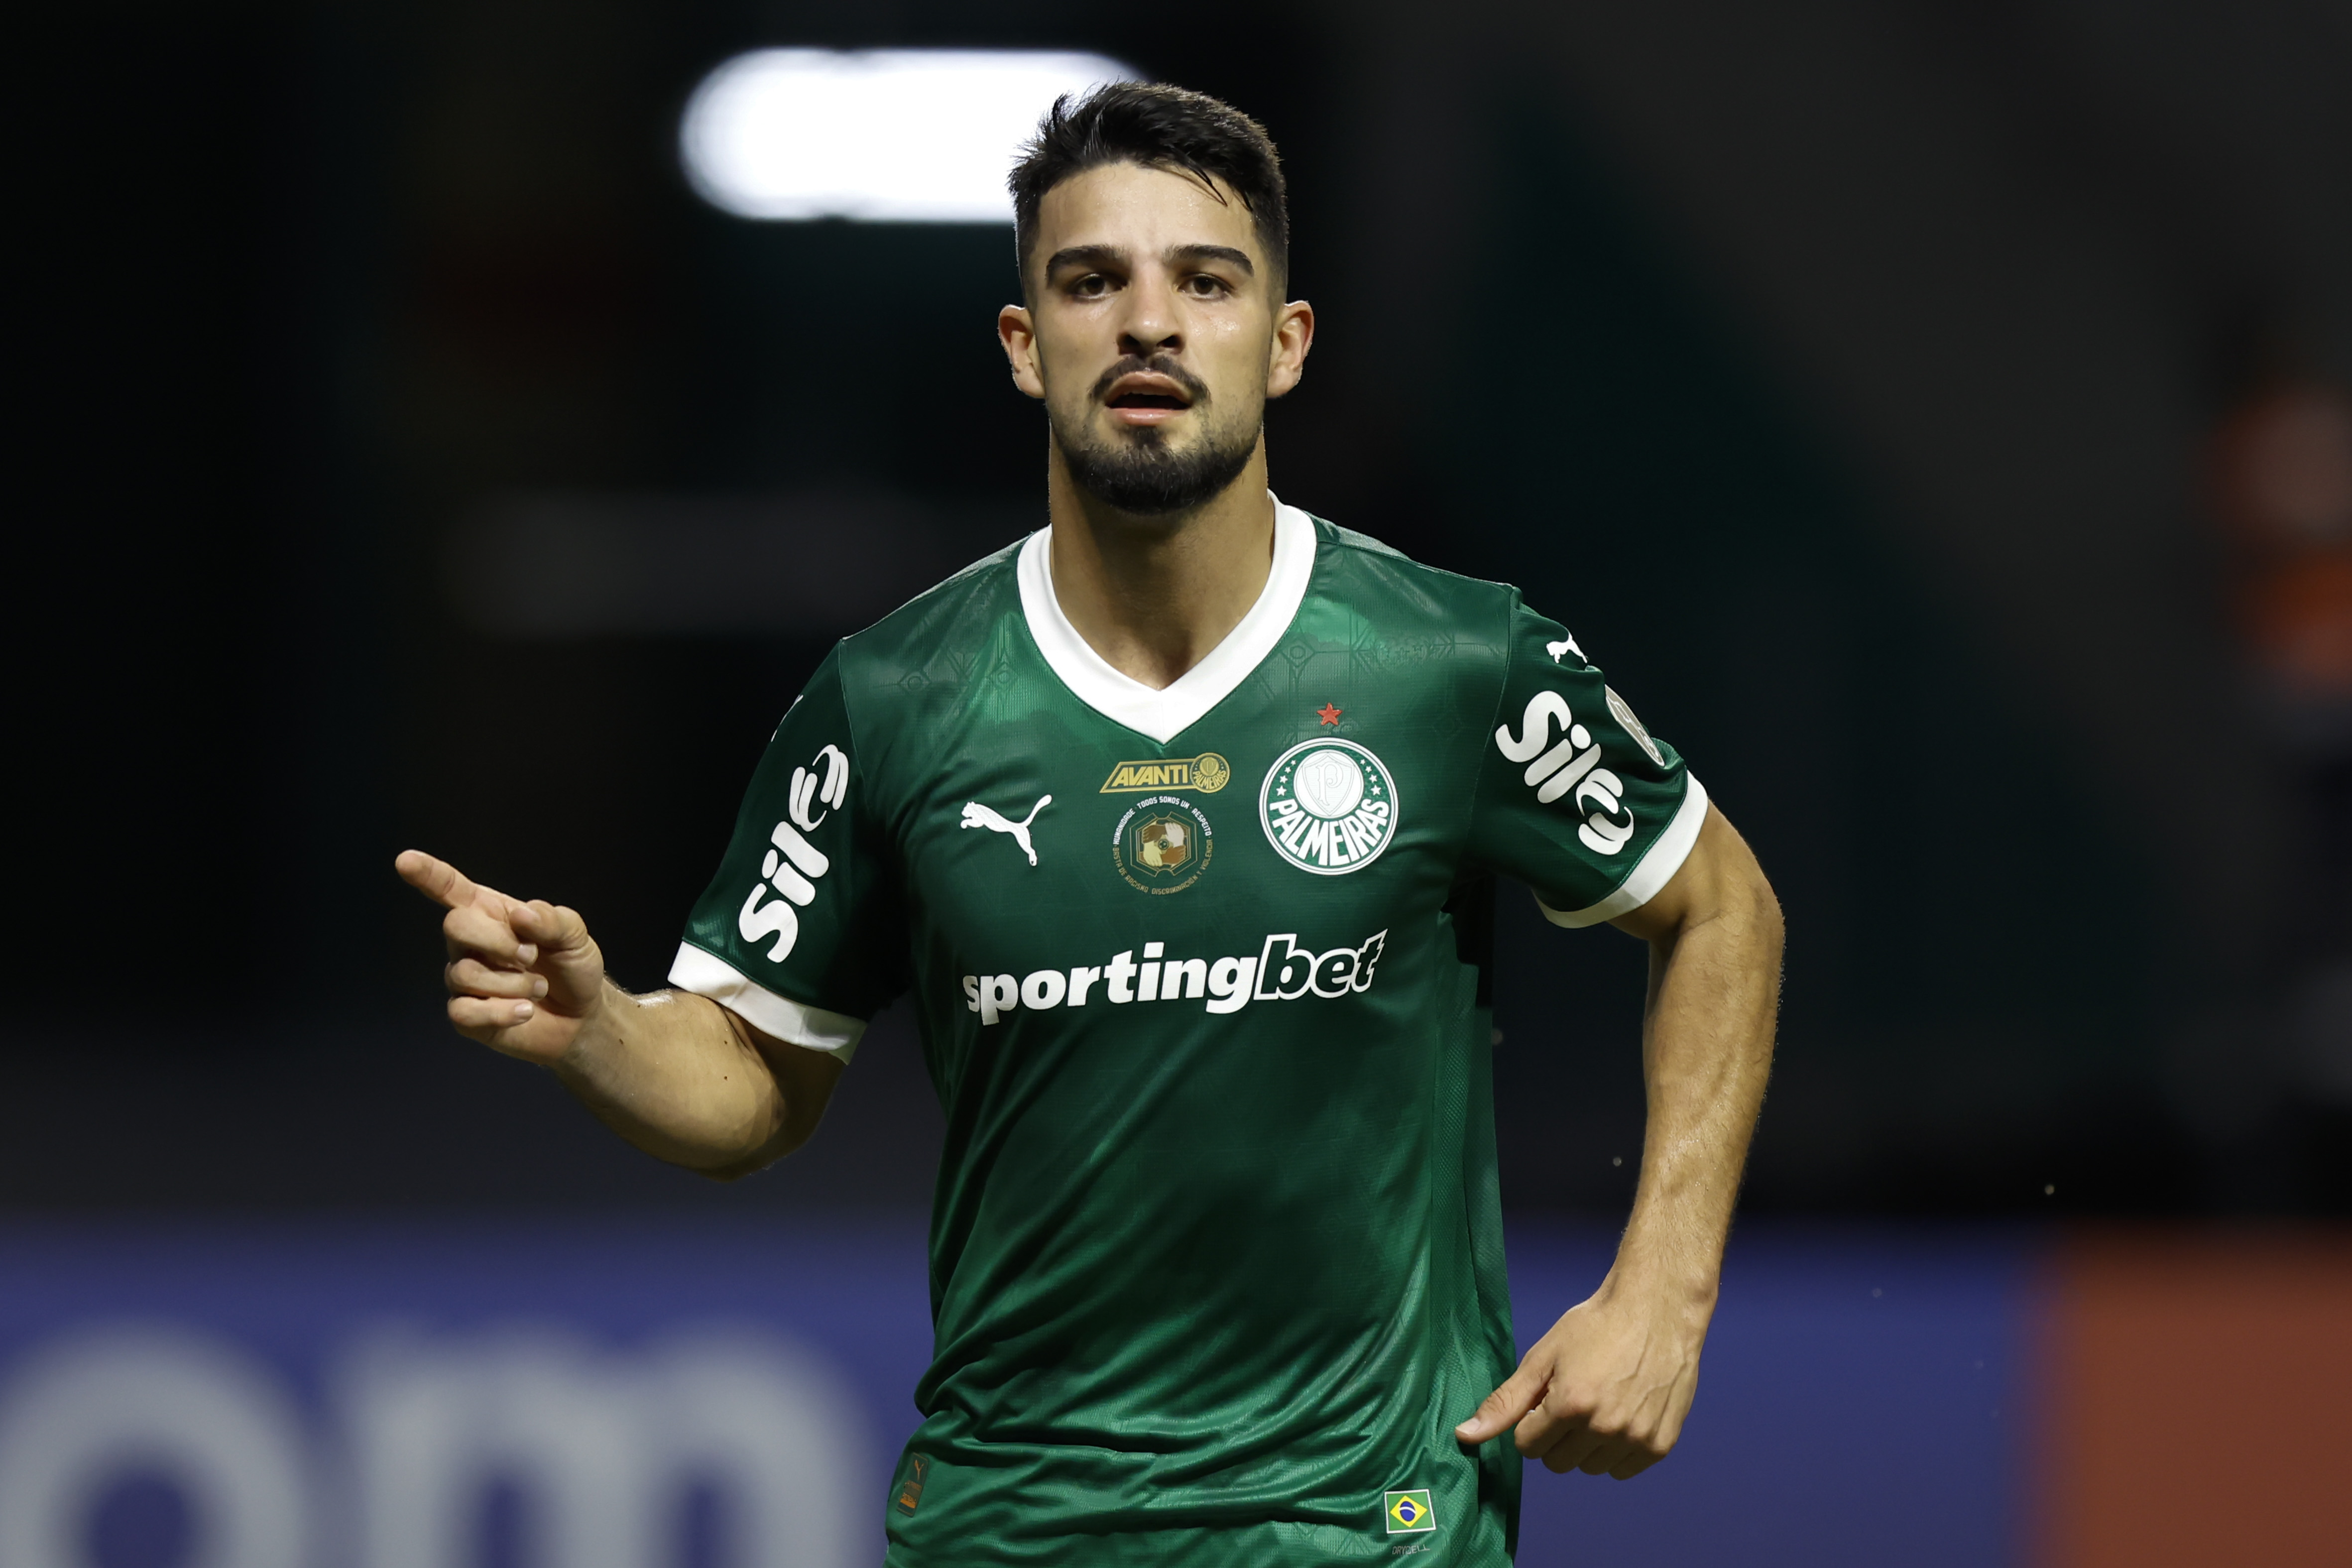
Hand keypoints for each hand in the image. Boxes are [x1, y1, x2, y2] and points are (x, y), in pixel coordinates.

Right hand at [394, 849, 606, 1064]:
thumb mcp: (574, 935)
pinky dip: (501, 1012)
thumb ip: (552, 920)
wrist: (581, 1015)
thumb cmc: (571, 966)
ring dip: (512, 983)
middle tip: (531, 955)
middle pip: (454, 926)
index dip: (428, 874)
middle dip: (497, 941)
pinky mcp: (466, 1014)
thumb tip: (520, 914)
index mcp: (490, 913)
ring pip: (464, 973)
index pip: (451, 889)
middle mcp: (469, 943)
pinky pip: (464, 1012)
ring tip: (538, 987)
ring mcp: (464, 979)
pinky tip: (525, 1010)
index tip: (405, 860)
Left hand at [1453, 1280, 1708, 1479]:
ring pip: (1590, 1468)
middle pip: (1557, 1462)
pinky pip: (1623, 1470)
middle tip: (1572, 1398)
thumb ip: (1505, 1402)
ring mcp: (1636, 1438)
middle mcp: (1605, 1428)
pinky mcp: (1661, 1444)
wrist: (1655, 1309)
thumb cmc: (1595, 1326)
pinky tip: (1622, 1414)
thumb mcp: (1542, 1358)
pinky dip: (1616, 1450)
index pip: (1527, 1446)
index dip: (1531, 1422)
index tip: (1545, 1399)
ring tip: (1599, 1403)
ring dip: (1586, 1445)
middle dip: (1555, 1436)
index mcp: (1570, 1406)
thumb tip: (1465, 1436)